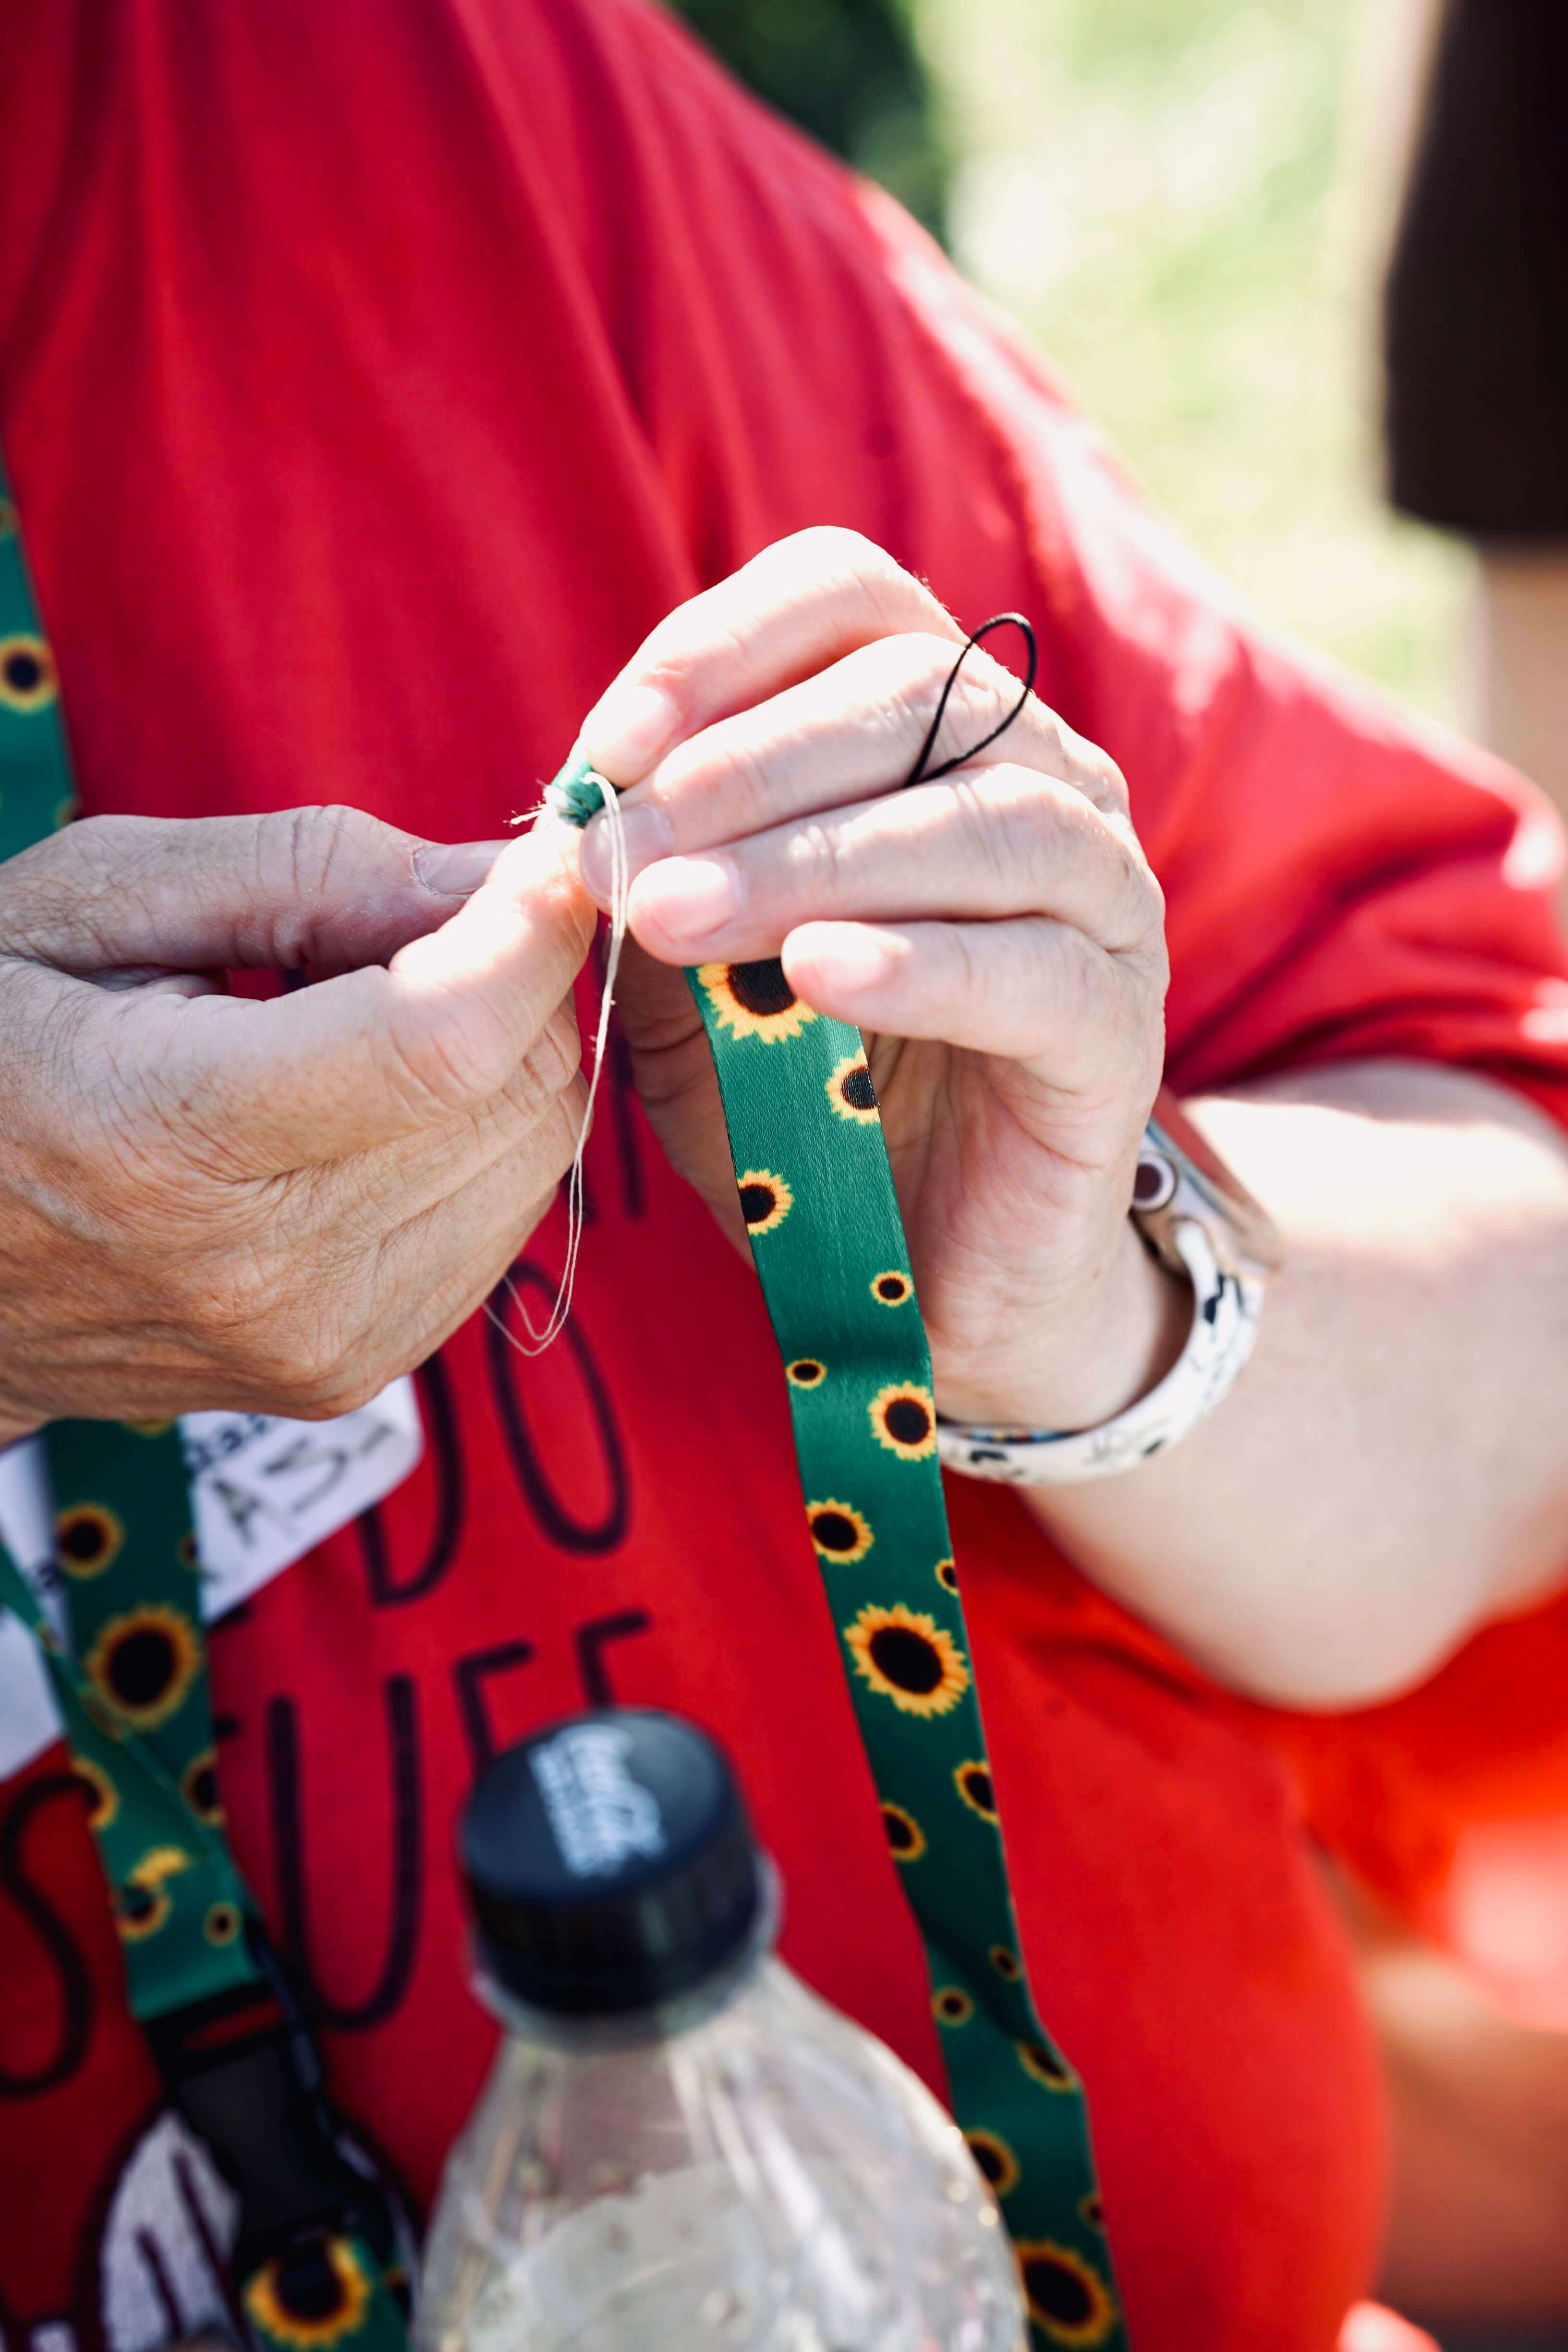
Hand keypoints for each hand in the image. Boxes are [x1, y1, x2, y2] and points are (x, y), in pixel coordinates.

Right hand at [0, 807, 592, 1438]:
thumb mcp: (95, 898)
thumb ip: (311, 870)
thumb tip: (504, 875)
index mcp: (166, 1138)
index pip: (441, 1044)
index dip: (533, 935)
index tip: (568, 852)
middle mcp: (260, 1271)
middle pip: (514, 1097)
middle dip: (517, 981)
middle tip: (425, 923)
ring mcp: (317, 1343)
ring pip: (534, 1159)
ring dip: (503, 1060)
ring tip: (369, 1020)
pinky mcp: (351, 1373)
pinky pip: (501, 1221)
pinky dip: (478, 1138)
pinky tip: (375, 1105)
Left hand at [573, 528, 1181, 1432]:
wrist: (917, 1277)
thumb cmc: (802, 1105)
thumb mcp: (689, 986)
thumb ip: (655, 891)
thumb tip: (586, 814)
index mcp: (938, 732)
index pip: (852, 598)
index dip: (724, 646)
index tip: (610, 747)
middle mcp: (1044, 783)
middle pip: (919, 689)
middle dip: (748, 766)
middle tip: (624, 855)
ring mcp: (1102, 903)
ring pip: (983, 817)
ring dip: (812, 857)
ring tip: (680, 919)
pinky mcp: (1118, 1033)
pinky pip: (1034, 967)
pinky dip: (918, 962)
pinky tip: (814, 976)